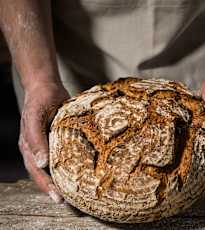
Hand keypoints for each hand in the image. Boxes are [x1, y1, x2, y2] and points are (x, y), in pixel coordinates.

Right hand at [19, 81, 69, 202]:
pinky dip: (64, 168)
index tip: (58, 197)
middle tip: (65, 202)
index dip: (46, 184)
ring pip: (50, 167)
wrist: (47, 87)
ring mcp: (44, 145)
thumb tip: (41, 163)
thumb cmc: (42, 99)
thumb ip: (36, 139)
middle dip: (52, 188)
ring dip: (58, 181)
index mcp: (28, 145)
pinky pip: (58, 157)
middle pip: (42, 173)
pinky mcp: (54, 140)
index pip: (36, 170)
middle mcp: (35, 148)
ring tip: (71, 196)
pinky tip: (75, 175)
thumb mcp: (37, 116)